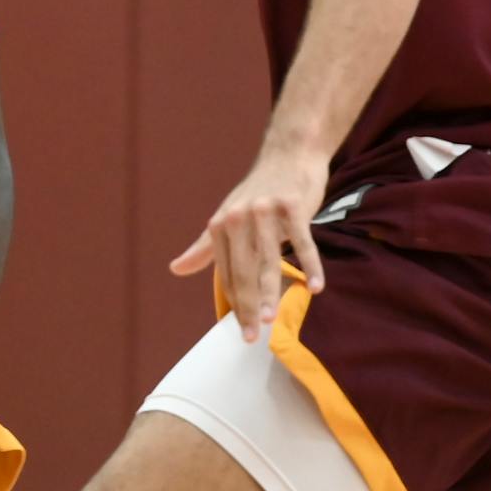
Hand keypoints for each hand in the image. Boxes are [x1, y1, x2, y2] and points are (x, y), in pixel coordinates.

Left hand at [170, 145, 328, 342]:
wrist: (289, 154)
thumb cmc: (258, 191)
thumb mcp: (227, 216)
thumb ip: (204, 247)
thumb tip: (175, 269)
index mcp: (221, 224)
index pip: (227, 273)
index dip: (235, 302)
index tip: (242, 329)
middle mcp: (240, 217)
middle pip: (244, 270)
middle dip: (248, 306)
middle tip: (252, 336)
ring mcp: (266, 211)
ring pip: (269, 260)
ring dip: (271, 292)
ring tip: (271, 320)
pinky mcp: (293, 205)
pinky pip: (304, 241)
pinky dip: (310, 266)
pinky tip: (316, 287)